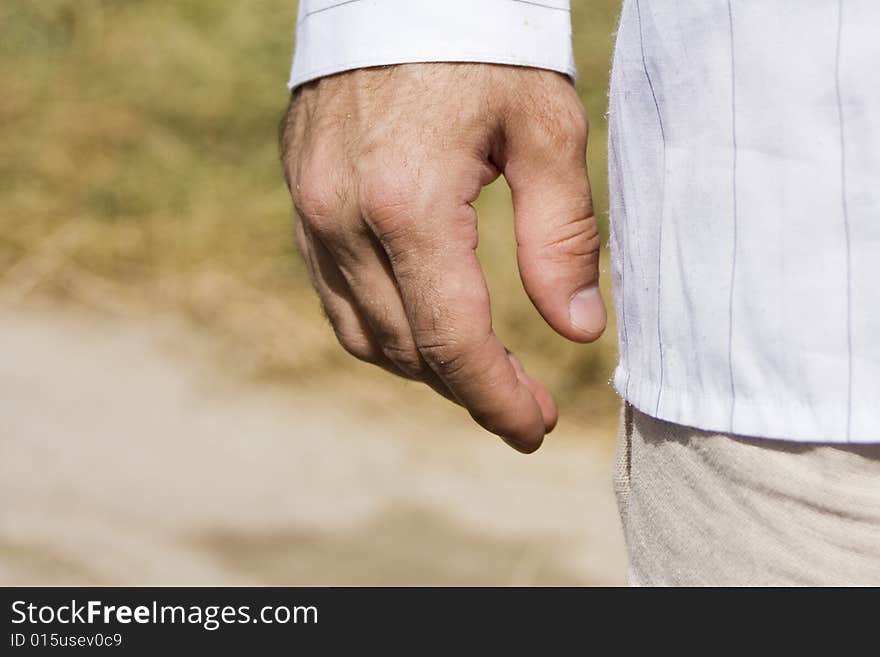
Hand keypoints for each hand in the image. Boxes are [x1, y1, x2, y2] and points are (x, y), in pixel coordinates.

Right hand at [280, 63, 604, 452]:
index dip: (497, 399)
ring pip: (364, 333)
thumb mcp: (545, 128)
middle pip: (407, 347)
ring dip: (424, 366)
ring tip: (479, 372)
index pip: (453, 341)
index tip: (535, 430)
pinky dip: (384, 327)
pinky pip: (336, 295)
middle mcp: (345, 219)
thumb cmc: (486, 44)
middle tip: (524, 404)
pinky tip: (424, 327)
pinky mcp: (302, 200)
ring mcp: (313, 212)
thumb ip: (562, 236)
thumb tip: (576, 330)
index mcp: (410, 203)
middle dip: (469, 389)